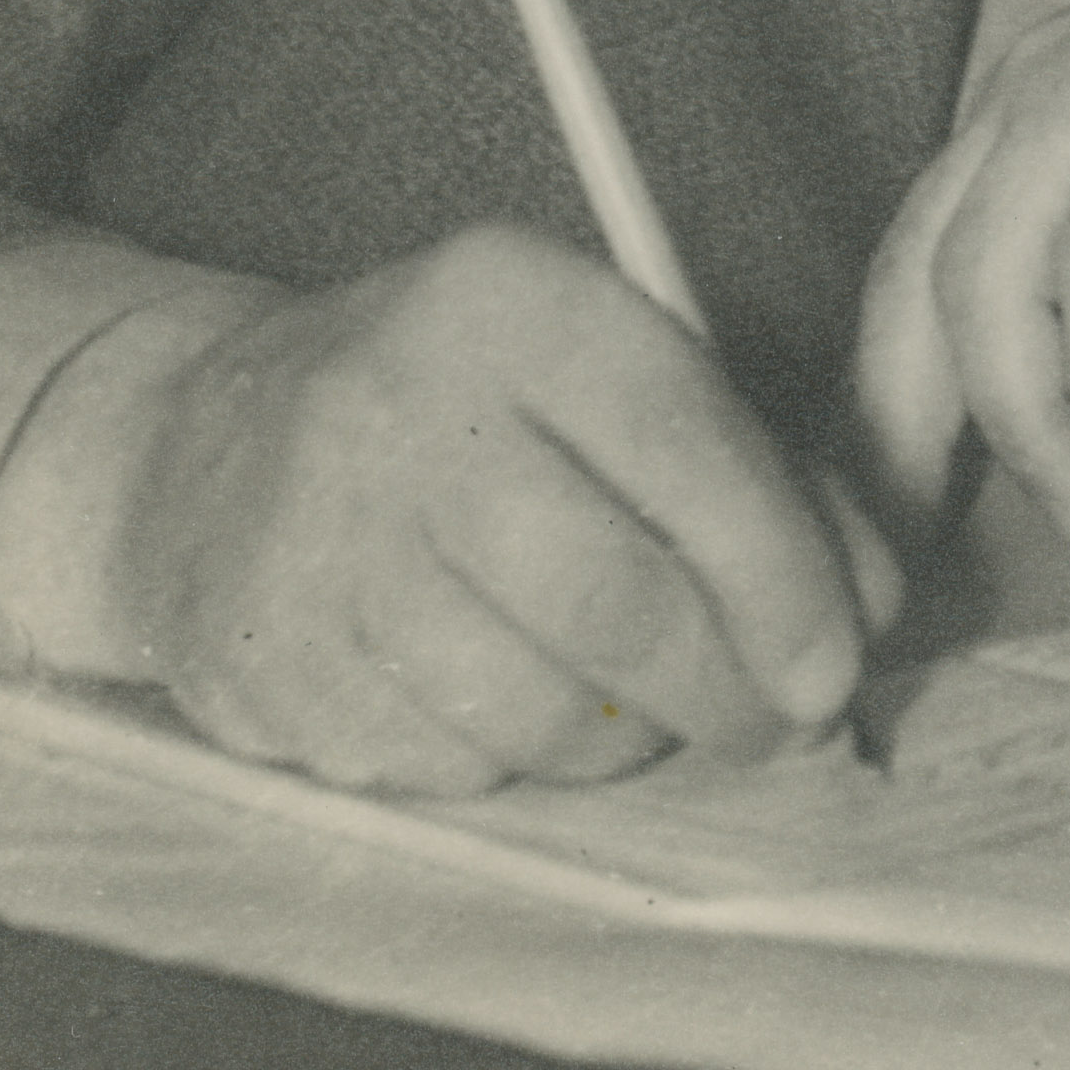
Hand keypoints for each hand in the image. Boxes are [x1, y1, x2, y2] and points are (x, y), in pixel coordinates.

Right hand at [105, 226, 888, 797]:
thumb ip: (747, 468)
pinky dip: (510, 762)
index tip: (839, 659)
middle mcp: (400, 411)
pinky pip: (443, 766)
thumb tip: (867, 606)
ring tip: (641, 709)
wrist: (202, 446)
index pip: (682, 443)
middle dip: (725, 689)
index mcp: (509, 303)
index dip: (782, 571)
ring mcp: (317, 548)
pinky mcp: (267, 670)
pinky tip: (510, 703)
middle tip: (773, 722)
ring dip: (624, 740)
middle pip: (614, 599)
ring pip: (535, 708)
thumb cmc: (461, 409)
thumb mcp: (597, 370)